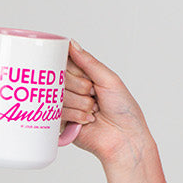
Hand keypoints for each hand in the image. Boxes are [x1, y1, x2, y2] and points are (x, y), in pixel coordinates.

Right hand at [62, 41, 152, 166]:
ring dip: (80, 103)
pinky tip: (88, 120)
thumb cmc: (123, 110)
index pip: (64, 62)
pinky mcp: (61, 122)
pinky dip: (76, 115)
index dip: (72, 68)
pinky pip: (57, 112)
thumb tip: (71, 43)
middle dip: (80, 87)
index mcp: (84, 76)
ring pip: (58, 95)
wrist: (125, 139)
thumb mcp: (110, 80)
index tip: (84, 75)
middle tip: (94, 95)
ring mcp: (66, 105)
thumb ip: (88, 62)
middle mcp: (73, 89)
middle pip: (59, 77)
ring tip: (94, 111)